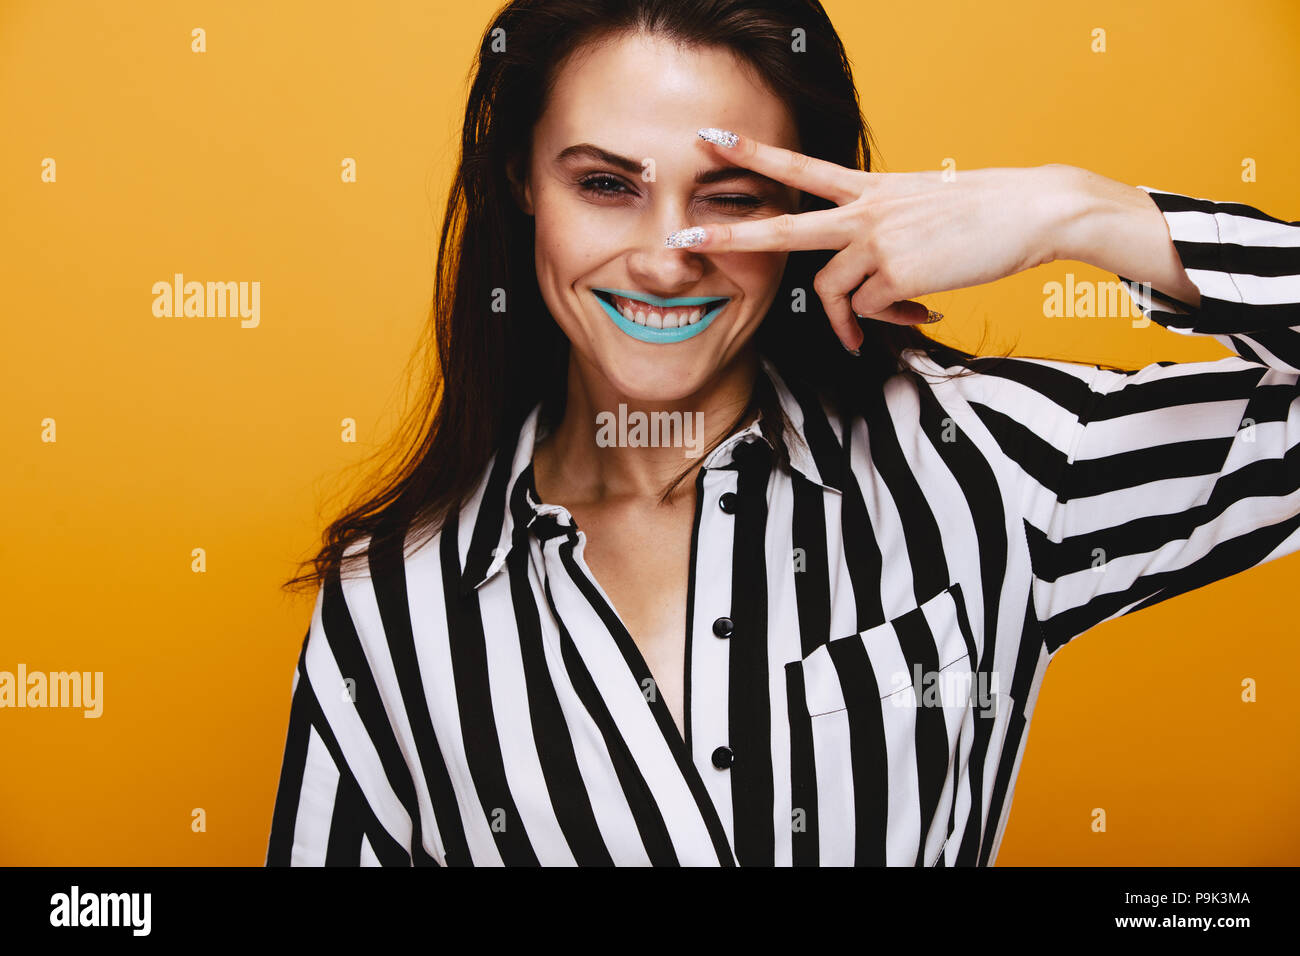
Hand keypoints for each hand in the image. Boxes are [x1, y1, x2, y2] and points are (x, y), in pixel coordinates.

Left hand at [675, 129, 1080, 350]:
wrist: (1035, 211)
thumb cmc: (985, 214)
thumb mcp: (922, 211)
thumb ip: (880, 239)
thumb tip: (864, 293)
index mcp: (872, 188)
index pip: (801, 166)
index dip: (755, 153)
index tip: (711, 138)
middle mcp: (866, 211)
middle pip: (784, 228)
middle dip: (730, 238)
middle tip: (680, 244)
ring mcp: (879, 242)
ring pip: (836, 293)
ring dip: (855, 318)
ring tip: (900, 316)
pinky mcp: (897, 274)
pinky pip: (871, 312)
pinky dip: (893, 319)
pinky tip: (925, 309)